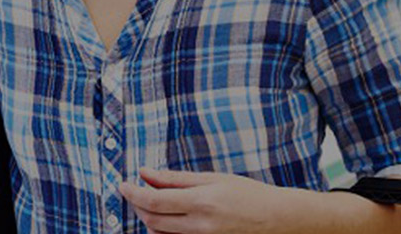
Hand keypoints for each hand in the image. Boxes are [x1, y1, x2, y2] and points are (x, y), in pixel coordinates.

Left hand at [117, 168, 306, 233]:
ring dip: (148, 218)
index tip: (123, 185)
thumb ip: (175, 179)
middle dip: (137, 205)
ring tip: (152, 201)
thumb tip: (145, 172)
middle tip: (135, 191)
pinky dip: (163, 230)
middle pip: (152, 220)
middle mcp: (200, 226)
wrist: (278, 220)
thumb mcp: (213, 179)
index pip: (154, 201)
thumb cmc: (248, 195)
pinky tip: (167, 217)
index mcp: (202, 202)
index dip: (132, 193)